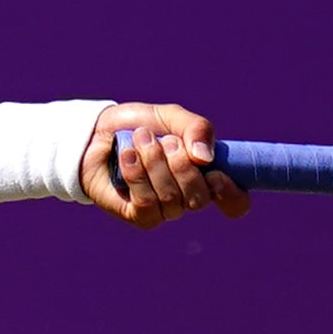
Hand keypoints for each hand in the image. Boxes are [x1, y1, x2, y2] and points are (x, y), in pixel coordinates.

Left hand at [88, 105, 245, 224]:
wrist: (96, 132)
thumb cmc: (138, 126)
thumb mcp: (171, 117)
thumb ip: (197, 129)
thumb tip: (205, 157)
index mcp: (206, 176)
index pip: (235, 202)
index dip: (232, 195)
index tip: (216, 174)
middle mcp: (188, 197)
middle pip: (199, 198)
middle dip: (181, 165)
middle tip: (166, 141)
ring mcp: (164, 210)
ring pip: (171, 199)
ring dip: (155, 164)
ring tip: (140, 139)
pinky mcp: (139, 216)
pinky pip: (146, 204)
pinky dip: (137, 175)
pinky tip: (126, 156)